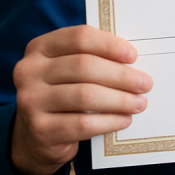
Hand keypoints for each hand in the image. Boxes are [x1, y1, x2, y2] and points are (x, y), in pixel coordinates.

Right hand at [10, 25, 152, 174]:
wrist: (37, 136)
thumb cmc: (64, 93)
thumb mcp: (70, 70)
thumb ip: (94, 58)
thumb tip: (134, 59)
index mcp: (40, 48)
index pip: (79, 38)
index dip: (109, 45)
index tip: (133, 56)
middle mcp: (29, 71)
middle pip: (84, 66)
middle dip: (121, 75)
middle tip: (145, 83)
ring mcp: (30, 101)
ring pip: (85, 95)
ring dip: (120, 99)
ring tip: (140, 103)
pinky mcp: (40, 129)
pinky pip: (82, 124)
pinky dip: (109, 121)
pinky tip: (124, 120)